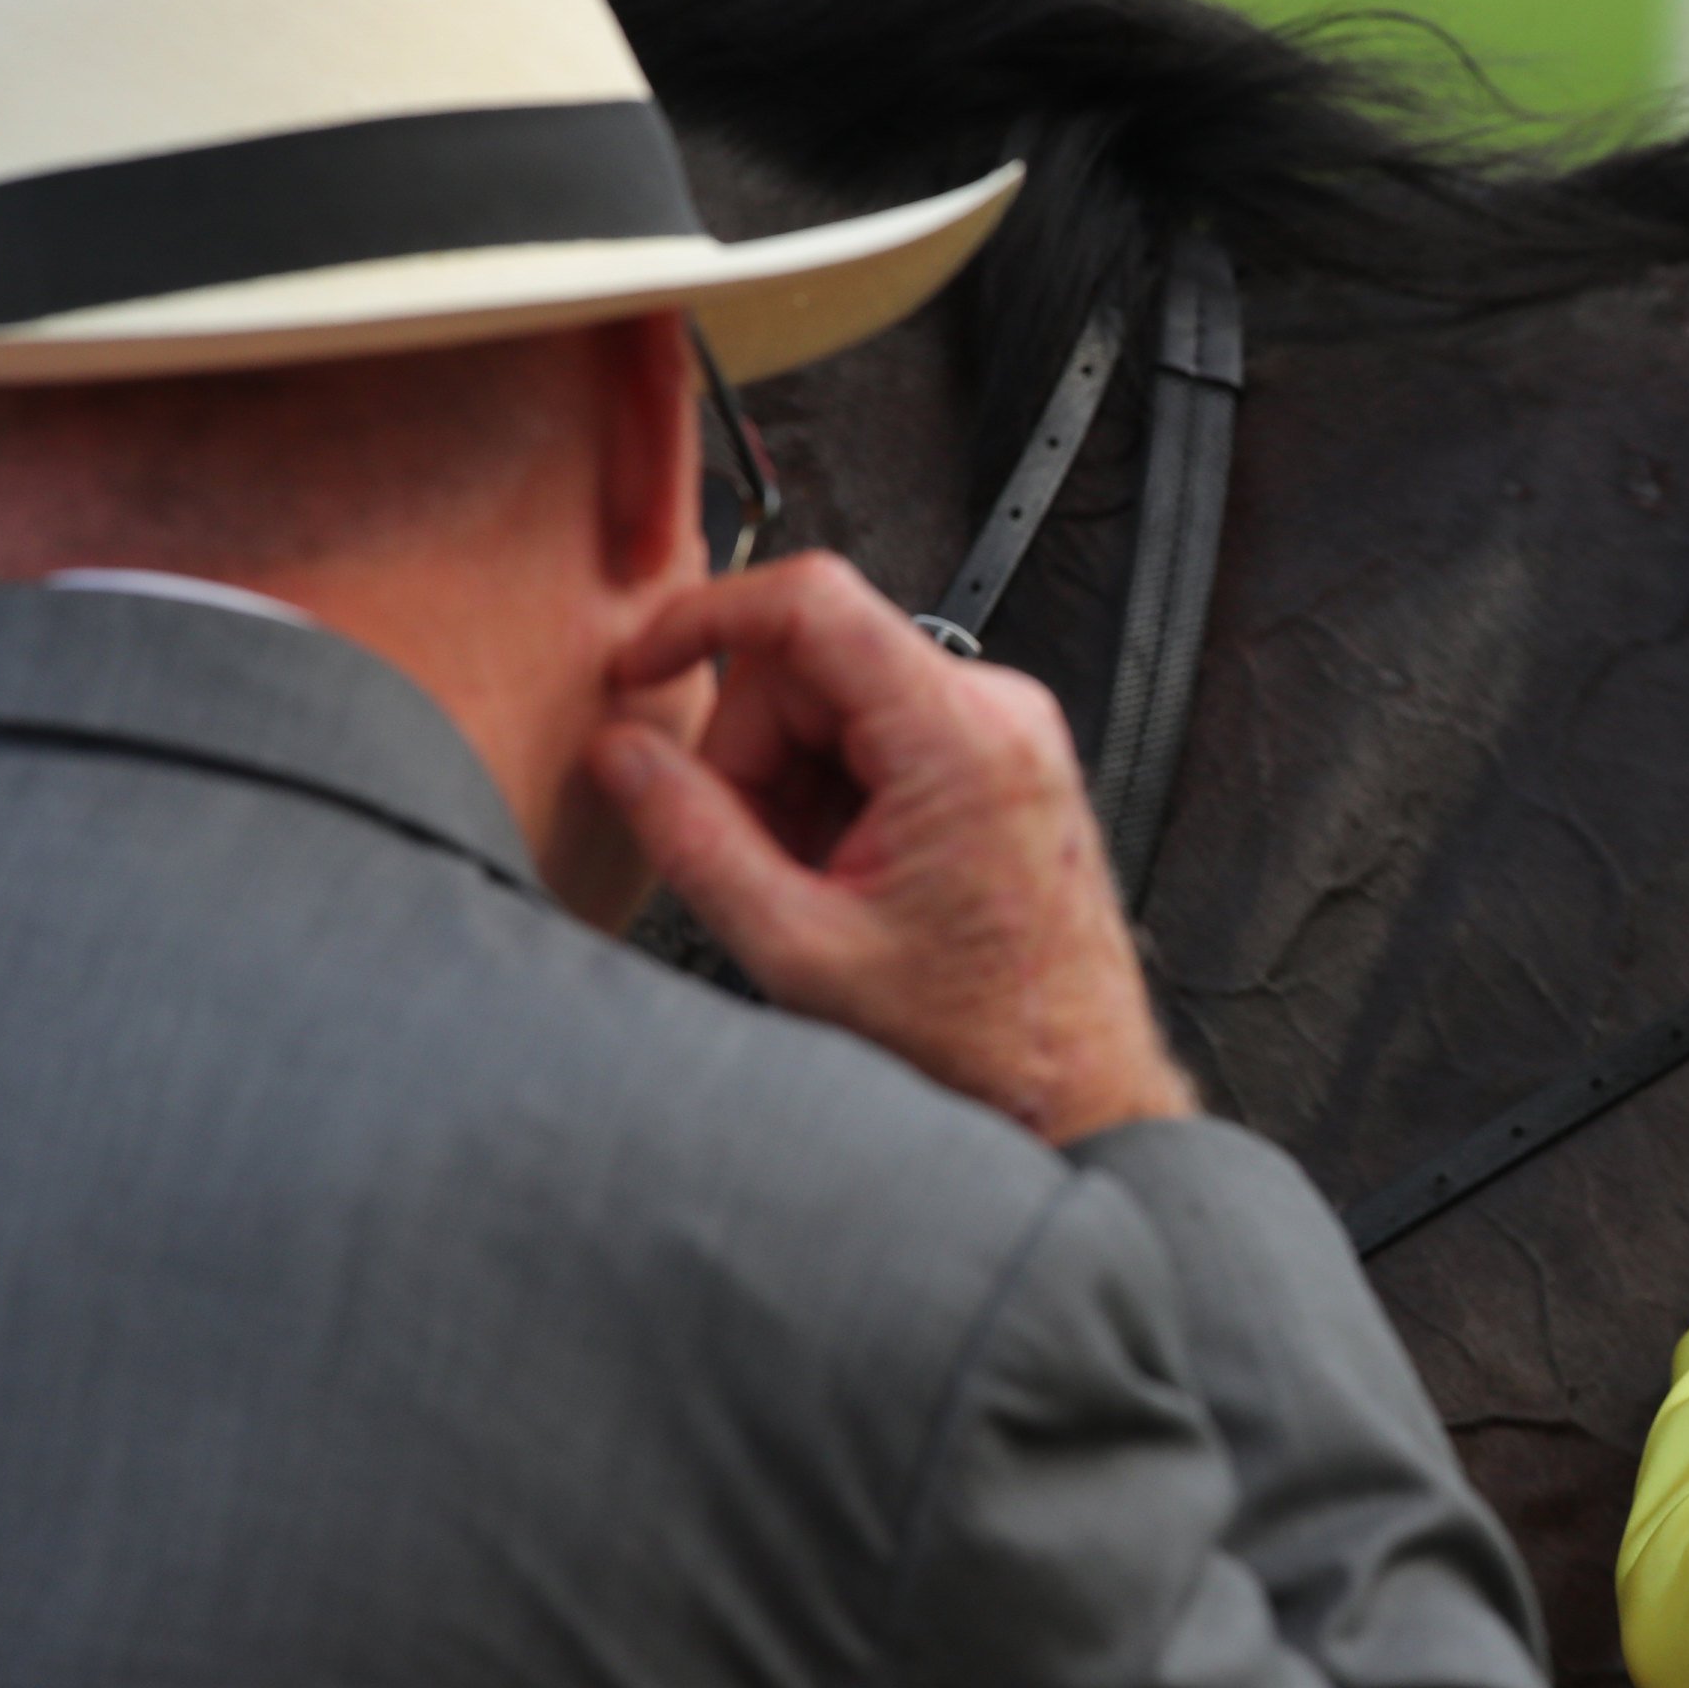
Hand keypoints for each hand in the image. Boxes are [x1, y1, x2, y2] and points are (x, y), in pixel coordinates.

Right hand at [590, 552, 1197, 1141]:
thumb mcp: (797, 947)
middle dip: (750, 754)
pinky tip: (847, 874)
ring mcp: (1005, 730)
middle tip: (757, 858)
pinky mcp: (998, 757)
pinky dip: (833, 796)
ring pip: (833, 700)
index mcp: (960, 738)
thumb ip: (691, 838)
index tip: (642, 664)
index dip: (704, 618)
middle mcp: (998, 711)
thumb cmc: (971, 1038)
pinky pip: (876, 734)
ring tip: (815, 884)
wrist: (1069, 1086)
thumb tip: (619, 754)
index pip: (809, 601)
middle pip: (808, 662)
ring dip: (790, 783)